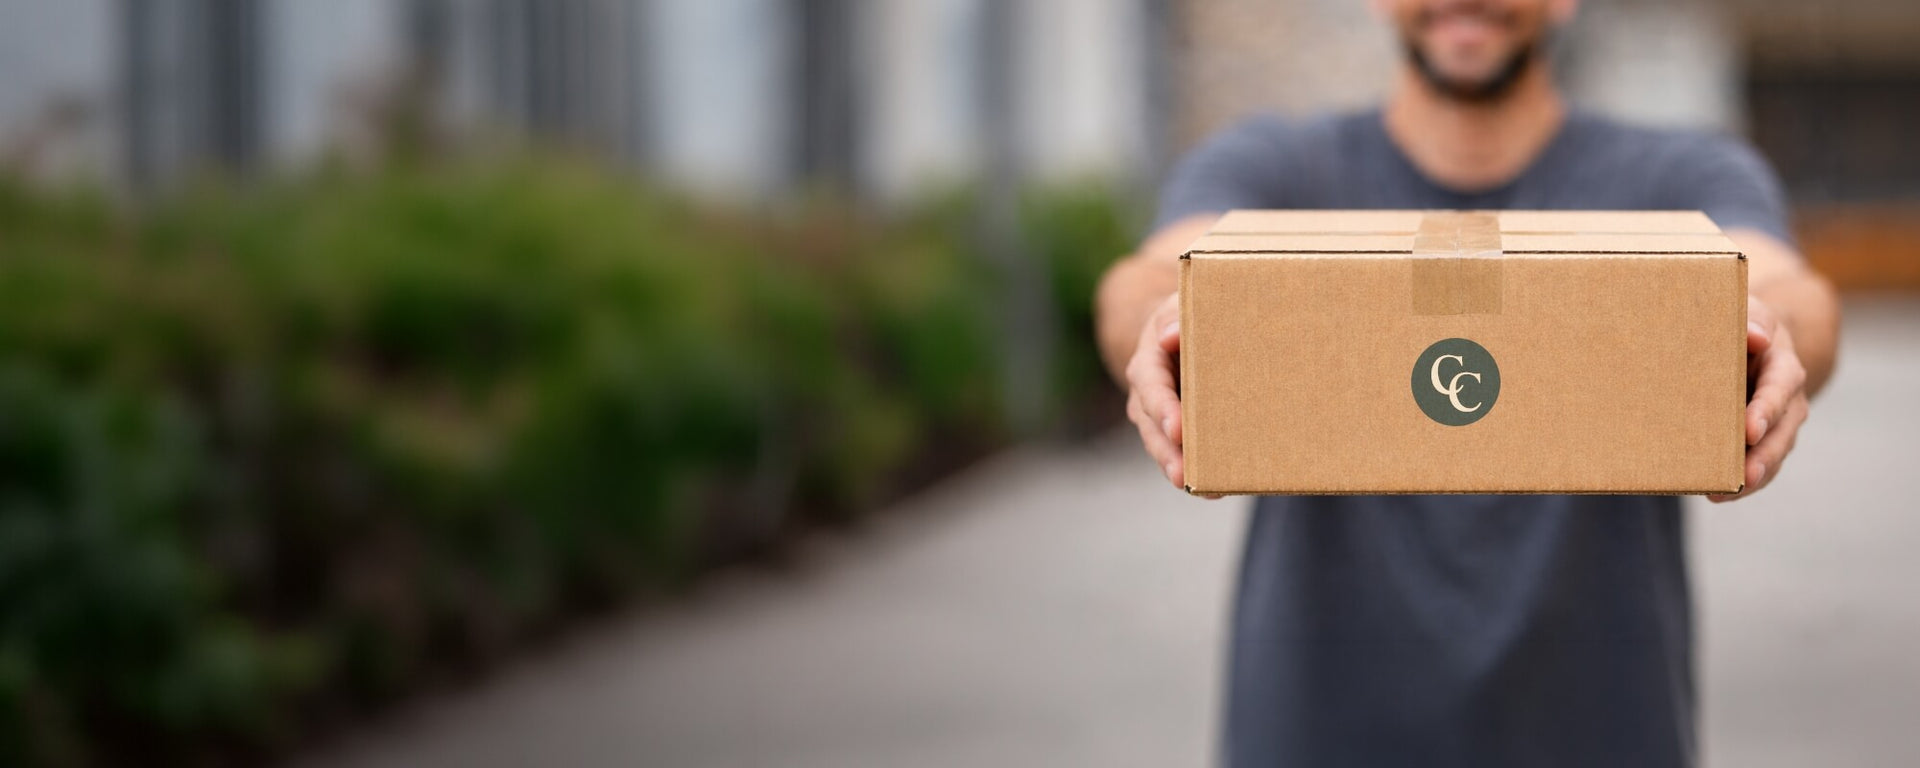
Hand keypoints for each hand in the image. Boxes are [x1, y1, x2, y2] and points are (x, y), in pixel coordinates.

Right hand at [1124, 294, 1205, 492]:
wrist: (1184, 331)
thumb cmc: (1189, 314)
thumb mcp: (1182, 303)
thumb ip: (1178, 316)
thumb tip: (1170, 336)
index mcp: (1149, 360)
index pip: (1150, 384)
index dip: (1162, 407)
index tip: (1177, 428)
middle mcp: (1147, 393)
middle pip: (1152, 427)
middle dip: (1167, 452)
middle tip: (1182, 474)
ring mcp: (1159, 416)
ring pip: (1163, 446)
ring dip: (1179, 468)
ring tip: (1200, 490)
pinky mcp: (1178, 430)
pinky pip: (1181, 453)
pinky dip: (1195, 472)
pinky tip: (1214, 489)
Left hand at [1710, 296, 1809, 501]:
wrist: (1750, 340)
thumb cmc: (1741, 324)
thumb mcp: (1746, 311)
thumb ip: (1750, 320)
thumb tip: (1755, 337)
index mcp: (1782, 365)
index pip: (1779, 388)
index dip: (1766, 410)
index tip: (1750, 429)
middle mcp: (1787, 399)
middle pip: (1781, 431)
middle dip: (1764, 455)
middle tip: (1745, 475)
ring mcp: (1777, 422)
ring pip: (1772, 453)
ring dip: (1753, 475)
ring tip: (1725, 492)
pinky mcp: (1760, 438)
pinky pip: (1758, 463)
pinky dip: (1741, 481)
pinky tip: (1718, 493)